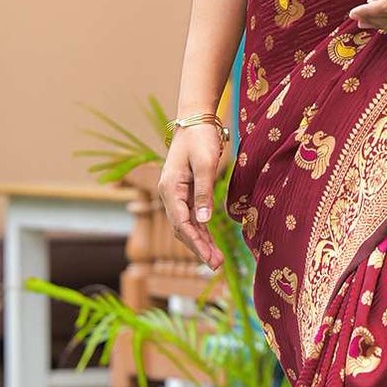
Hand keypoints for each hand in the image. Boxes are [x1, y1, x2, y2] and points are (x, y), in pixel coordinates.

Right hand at [158, 125, 224, 269]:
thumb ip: (203, 192)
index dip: (196, 242)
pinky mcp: (185, 192)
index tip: (209, 257)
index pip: (181, 223)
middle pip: (182, 229)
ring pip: (187, 225)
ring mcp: (176, 195)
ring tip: (217, 260)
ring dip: (201, 243)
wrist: (195, 121)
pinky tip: (211, 243)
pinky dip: (201, 231)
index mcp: (170, 189)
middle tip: (216, 265)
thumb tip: (203, 221)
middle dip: (198, 248)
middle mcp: (169, 195)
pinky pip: (192, 217)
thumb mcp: (204, 164)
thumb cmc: (200, 139)